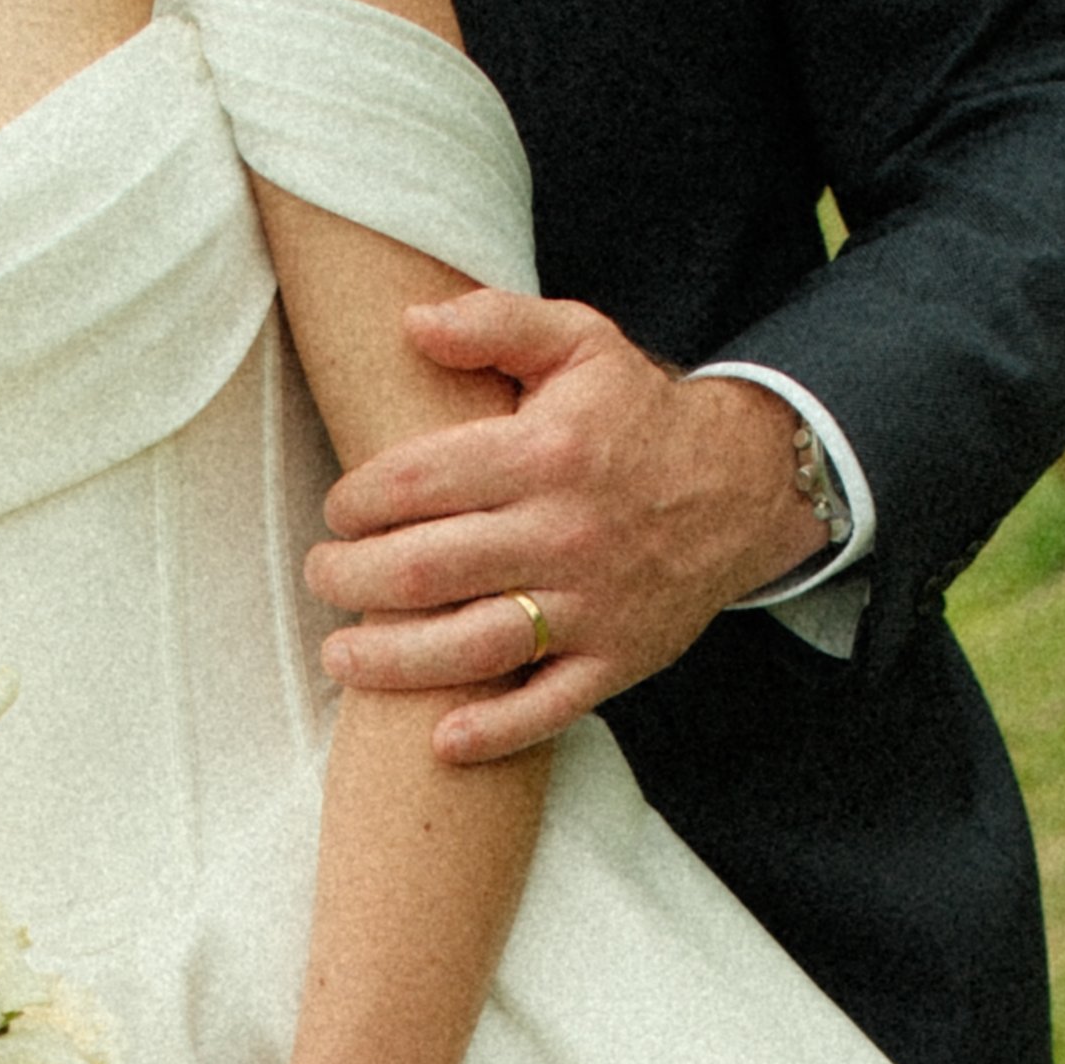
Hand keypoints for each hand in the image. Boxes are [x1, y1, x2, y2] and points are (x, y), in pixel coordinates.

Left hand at [303, 293, 828, 763]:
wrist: (743, 486)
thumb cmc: (636, 416)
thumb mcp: (579, 342)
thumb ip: (495, 322)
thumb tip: (410, 323)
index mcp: (545, 452)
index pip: (419, 481)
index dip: (358, 499)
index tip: (337, 510)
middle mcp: (565, 532)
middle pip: (427, 568)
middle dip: (352, 577)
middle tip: (322, 575)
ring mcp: (591, 606)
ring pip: (472, 646)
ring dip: (391, 660)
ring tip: (339, 653)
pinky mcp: (615, 661)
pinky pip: (547, 709)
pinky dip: (493, 733)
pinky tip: (440, 741)